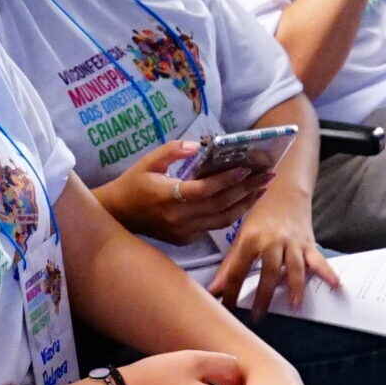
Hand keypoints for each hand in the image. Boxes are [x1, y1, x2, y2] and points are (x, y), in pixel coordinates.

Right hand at [104, 138, 265, 242]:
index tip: (247, 167)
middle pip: (220, 205)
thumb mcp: (148, 161)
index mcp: (166, 196)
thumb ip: (172, 150)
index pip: (203, 190)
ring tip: (262, 187)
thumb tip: (197, 145)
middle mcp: (177, 218)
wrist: (118, 215)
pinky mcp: (186, 239)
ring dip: (245, 203)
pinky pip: (215, 226)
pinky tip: (244, 200)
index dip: (226, 180)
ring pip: (223, 219)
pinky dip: (232, 212)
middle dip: (247, 189)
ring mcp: (183, 231)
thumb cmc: (133, 183)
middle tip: (267, 175)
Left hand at [206, 191, 339, 315]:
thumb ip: (229, 265)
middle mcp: (272, 241)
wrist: (285, 192)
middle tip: (257, 317)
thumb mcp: (241, 237)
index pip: (238, 270)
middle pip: (268, 272)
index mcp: (251, 239)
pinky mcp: (308, 244)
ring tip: (294, 306)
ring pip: (294, 267)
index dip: (231, 290)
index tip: (227, 308)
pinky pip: (318, 260)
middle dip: (263, 296)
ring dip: (294, 287)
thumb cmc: (260, 216)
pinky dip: (327, 273)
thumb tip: (214, 290)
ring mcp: (292, 243)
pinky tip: (335, 285)